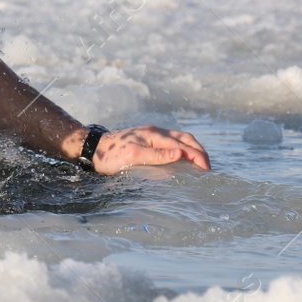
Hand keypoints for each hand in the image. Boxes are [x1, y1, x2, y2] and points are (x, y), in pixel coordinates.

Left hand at [93, 126, 210, 173]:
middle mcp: (155, 132)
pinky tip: (184, 159)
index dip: (197, 157)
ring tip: (201, 163)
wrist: (93, 148)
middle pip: (185, 139)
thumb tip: (180, 155)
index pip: (182, 145)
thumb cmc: (111, 154)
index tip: (207, 170)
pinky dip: (183, 149)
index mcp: (154, 135)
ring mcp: (152, 134)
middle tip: (208, 168)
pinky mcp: (148, 139)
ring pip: (180, 139)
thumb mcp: (133, 157)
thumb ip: (157, 155)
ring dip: (192, 149)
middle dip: (199, 152)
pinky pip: (172, 142)